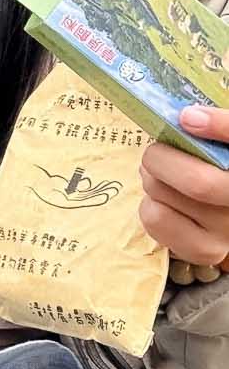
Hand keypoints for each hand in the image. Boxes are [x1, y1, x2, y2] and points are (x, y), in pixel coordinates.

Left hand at [140, 106, 228, 275]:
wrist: (214, 206)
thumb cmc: (209, 163)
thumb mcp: (212, 143)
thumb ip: (209, 129)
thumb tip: (188, 118)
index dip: (220, 127)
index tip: (187, 118)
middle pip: (196, 182)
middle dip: (160, 160)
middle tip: (155, 154)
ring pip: (167, 196)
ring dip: (150, 180)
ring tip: (162, 179)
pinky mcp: (207, 250)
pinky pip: (156, 218)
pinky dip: (148, 205)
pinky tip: (164, 203)